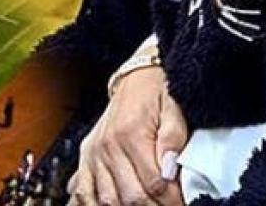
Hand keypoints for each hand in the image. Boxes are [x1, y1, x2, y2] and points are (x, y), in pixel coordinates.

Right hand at [68, 65, 187, 205]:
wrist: (138, 73)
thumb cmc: (158, 88)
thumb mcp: (175, 105)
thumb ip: (174, 136)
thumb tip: (170, 168)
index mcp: (131, 132)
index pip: (153, 181)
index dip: (171, 198)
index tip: (182, 201)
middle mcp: (107, 146)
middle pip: (129, 196)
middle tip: (169, 204)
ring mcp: (93, 154)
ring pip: (106, 200)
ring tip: (148, 205)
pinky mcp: (85, 158)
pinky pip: (82, 193)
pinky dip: (94, 205)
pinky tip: (111, 205)